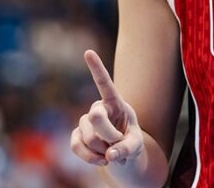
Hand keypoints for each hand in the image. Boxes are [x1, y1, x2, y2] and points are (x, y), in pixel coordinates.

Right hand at [71, 49, 144, 166]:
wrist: (121, 154)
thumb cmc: (131, 143)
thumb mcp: (137, 144)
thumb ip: (128, 149)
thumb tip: (110, 155)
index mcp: (115, 103)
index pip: (105, 84)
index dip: (96, 68)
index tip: (88, 52)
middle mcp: (98, 108)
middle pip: (96, 117)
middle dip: (109, 134)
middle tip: (118, 142)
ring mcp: (85, 122)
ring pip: (89, 136)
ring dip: (102, 149)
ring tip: (112, 152)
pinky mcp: (76, 135)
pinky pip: (76, 146)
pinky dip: (90, 158)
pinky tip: (102, 161)